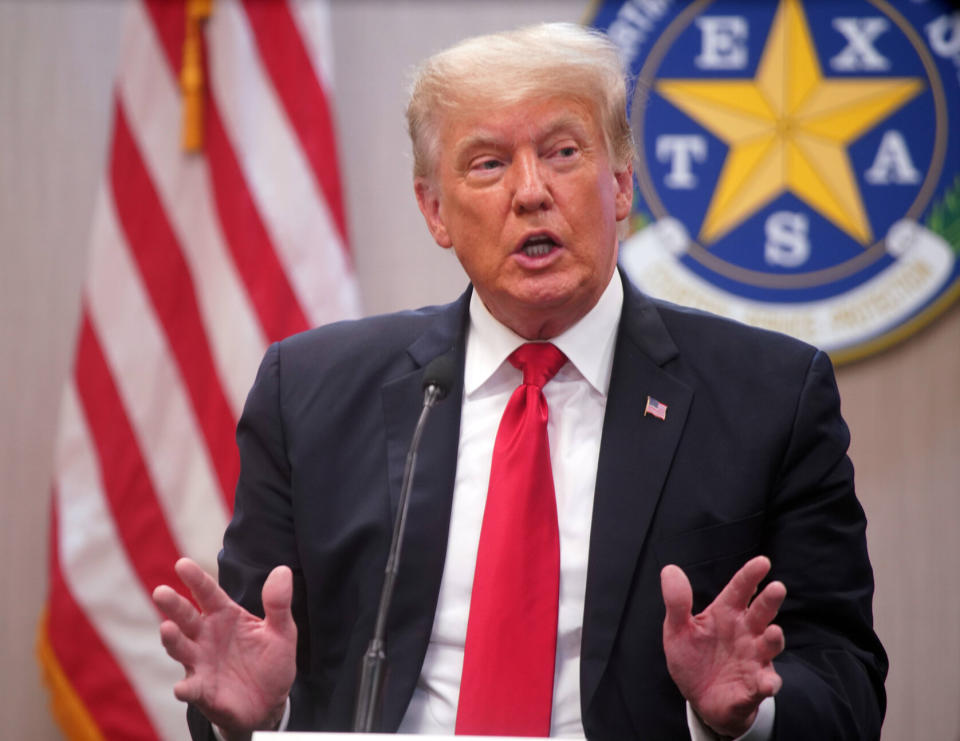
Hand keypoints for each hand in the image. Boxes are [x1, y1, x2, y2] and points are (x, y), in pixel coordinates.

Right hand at [152, 558, 296, 738]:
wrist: (269, 702)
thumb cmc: (271, 661)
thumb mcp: (282, 631)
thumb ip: (278, 603)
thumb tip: (282, 570)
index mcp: (225, 615)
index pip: (208, 593)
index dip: (196, 579)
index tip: (182, 564)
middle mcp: (206, 635)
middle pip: (186, 617)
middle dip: (173, 605)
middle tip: (161, 591)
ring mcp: (200, 662)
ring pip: (181, 648)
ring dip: (173, 640)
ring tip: (166, 628)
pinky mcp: (202, 689)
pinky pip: (191, 688)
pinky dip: (186, 687)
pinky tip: (183, 687)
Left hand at [660, 555, 785, 737]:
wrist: (699, 698)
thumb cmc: (692, 657)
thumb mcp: (677, 630)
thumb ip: (677, 602)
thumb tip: (670, 569)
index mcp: (726, 614)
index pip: (740, 590)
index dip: (750, 575)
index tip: (762, 562)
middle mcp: (746, 633)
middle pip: (761, 613)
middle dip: (770, 601)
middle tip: (777, 587)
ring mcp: (753, 659)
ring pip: (769, 645)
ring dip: (773, 639)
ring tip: (773, 632)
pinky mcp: (754, 687)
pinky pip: (764, 684)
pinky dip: (768, 683)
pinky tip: (768, 684)